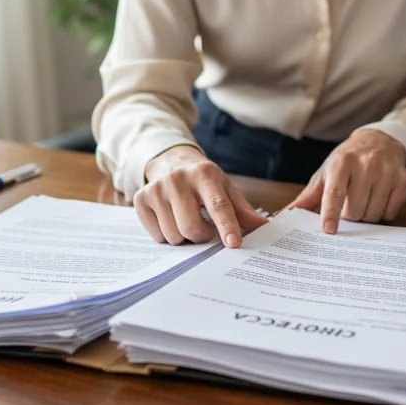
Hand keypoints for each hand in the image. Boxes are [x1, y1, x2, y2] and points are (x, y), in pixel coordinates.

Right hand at [134, 145, 268, 247]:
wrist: (170, 161)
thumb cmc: (203, 180)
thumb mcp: (225, 188)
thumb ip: (243, 210)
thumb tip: (264, 227)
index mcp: (205, 174)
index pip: (218, 205)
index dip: (226, 226)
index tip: (234, 243)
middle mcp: (178, 179)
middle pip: (192, 228)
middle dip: (202, 237)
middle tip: (206, 230)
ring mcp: (157, 189)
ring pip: (173, 236)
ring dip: (185, 238)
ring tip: (188, 221)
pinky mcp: (140, 199)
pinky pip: (157, 236)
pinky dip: (167, 236)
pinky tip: (172, 220)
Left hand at [289, 129, 405, 233]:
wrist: (380, 140)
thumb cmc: (348, 161)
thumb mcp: (326, 173)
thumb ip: (307, 198)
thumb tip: (283, 217)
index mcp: (341, 162)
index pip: (335, 192)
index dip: (331, 213)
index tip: (328, 230)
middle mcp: (366, 164)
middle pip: (355, 210)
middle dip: (349, 215)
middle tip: (349, 204)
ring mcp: (387, 172)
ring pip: (373, 214)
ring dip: (366, 215)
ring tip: (363, 199)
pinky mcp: (403, 180)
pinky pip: (390, 212)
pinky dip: (382, 212)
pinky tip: (378, 198)